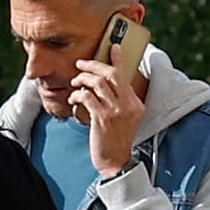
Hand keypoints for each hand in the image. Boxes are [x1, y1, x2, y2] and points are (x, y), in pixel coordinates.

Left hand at [70, 55, 147, 175]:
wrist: (115, 162)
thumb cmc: (115, 140)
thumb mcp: (124, 118)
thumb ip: (119, 101)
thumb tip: (101, 84)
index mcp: (136, 103)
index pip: (125, 75)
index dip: (118, 59)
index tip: (112, 47)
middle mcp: (129, 104)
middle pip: (111, 74)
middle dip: (93, 65)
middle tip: (80, 65)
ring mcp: (116, 111)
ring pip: (97, 83)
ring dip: (82, 79)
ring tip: (75, 83)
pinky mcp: (102, 118)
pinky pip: (87, 97)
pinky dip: (77, 94)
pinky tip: (73, 98)